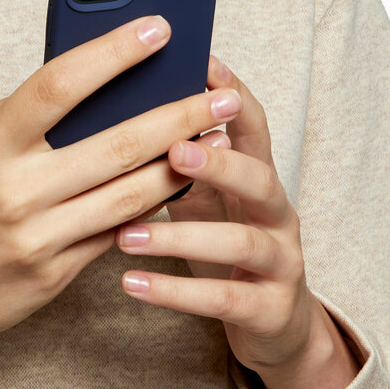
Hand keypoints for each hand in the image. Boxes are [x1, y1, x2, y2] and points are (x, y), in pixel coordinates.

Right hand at [0, 13, 239, 388]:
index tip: (159, 28)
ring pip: (131, 193)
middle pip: (116, 142)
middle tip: (221, 91)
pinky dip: (153, 204)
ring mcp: (38, 238)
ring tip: (218, 135)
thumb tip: (86, 82)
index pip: (59, 84)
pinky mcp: (55, 275)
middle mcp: (14, 191)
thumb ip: (16, 114)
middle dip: (179, 113)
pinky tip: (183, 180)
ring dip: (183, 161)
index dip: (113, 52)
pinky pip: (117, 232)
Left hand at [113, 56, 362, 388]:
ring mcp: (280, 260)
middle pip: (259, 178)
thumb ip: (172, 162)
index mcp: (257, 175)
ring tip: (125, 234)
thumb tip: (108, 115)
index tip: (203, 66)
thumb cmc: (221, 242)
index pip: (253, 126)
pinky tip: (132, 283)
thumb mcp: (203, 196)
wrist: (274, 322)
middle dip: (219, 163)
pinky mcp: (271, 307)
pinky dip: (176, 292)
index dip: (233, 96)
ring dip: (180, 236)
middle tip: (172, 150)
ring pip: (241, 242)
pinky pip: (224, 299)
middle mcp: (277, 211)